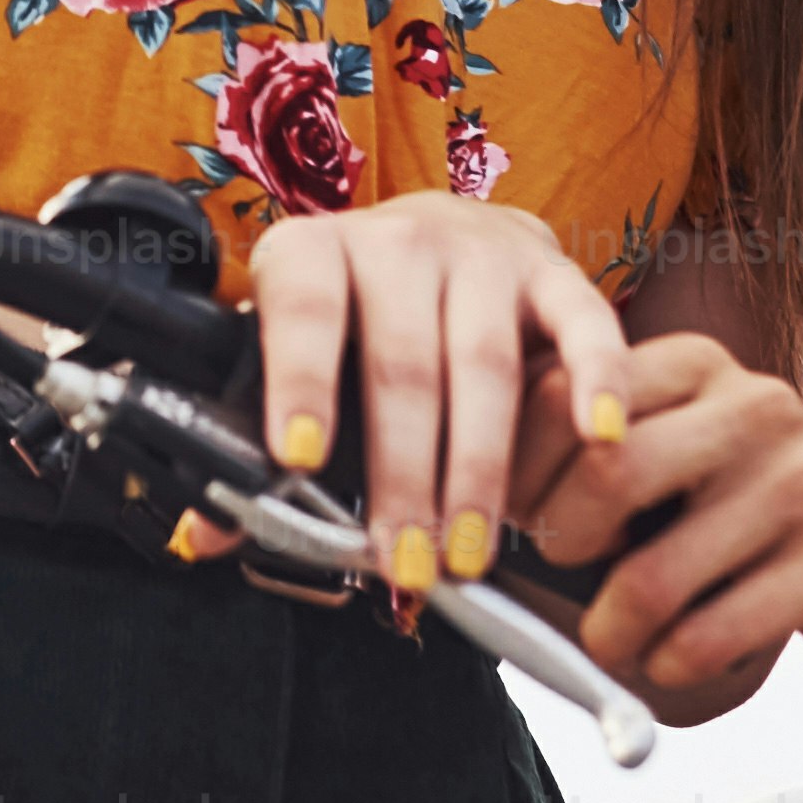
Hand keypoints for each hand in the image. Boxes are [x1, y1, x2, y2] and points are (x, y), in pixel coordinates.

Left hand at [244, 196, 634, 595]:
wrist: (446, 240)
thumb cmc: (355, 323)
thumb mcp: (295, 363)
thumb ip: (249, 442)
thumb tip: (202, 533)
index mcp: (312, 253)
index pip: (303, 307)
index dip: (300, 379)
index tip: (298, 457)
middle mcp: (397, 240)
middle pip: (401, 362)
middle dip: (402, 474)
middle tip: (401, 562)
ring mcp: (482, 251)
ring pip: (484, 363)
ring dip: (478, 468)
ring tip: (467, 554)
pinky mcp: (554, 272)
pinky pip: (584, 321)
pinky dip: (596, 378)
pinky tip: (599, 437)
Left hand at [511, 335, 802, 702]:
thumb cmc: (744, 498)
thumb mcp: (677, 443)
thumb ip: (592, 451)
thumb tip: (471, 509)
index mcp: (695, 366)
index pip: (564, 395)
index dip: (509, 467)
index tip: (500, 516)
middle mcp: (753, 408)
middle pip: (607, 475)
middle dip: (556, 543)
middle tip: (553, 572)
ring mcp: (802, 486)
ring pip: (653, 577)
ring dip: (607, 631)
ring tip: (606, 640)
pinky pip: (710, 635)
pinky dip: (667, 664)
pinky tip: (667, 659)